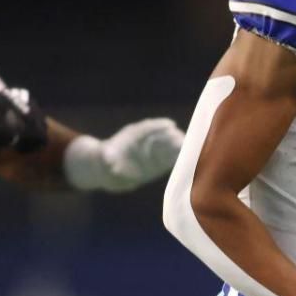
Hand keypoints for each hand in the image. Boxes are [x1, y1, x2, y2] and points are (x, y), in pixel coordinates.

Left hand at [68, 118, 185, 192]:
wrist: (109, 169)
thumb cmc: (105, 161)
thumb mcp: (104, 159)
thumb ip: (108, 159)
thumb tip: (108, 161)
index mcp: (133, 134)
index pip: (148, 128)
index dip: (158, 126)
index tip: (170, 125)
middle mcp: (146, 140)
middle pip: (162, 136)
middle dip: (172, 137)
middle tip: (183, 140)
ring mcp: (154, 150)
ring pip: (169, 147)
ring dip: (179, 148)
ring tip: (191, 151)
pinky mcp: (160, 161)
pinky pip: (172, 159)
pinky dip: (180, 159)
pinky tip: (191, 161)